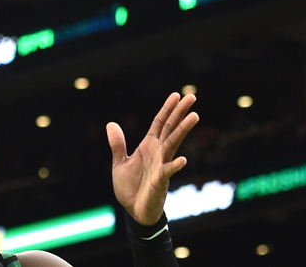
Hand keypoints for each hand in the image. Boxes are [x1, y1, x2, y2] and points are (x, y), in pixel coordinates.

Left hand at [106, 93, 198, 225]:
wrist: (134, 211)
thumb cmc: (130, 187)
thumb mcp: (119, 163)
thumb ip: (117, 145)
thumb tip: (111, 124)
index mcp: (148, 146)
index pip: (160, 123)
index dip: (167, 109)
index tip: (177, 95)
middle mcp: (158, 153)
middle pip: (171, 128)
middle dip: (180, 112)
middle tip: (192, 96)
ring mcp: (161, 165)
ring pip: (173, 144)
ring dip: (183, 130)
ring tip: (194, 116)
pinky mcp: (160, 181)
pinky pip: (168, 172)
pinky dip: (174, 166)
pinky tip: (182, 159)